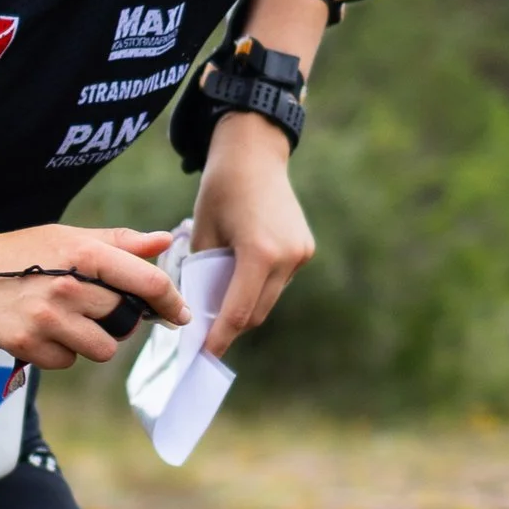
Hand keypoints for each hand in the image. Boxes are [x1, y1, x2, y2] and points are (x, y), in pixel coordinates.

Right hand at [0, 225, 186, 371]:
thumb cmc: (18, 254)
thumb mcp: (65, 236)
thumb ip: (118, 242)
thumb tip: (164, 241)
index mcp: (84, 253)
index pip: (147, 283)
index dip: (171, 301)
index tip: (178, 314)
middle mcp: (69, 286)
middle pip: (126, 320)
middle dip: (119, 320)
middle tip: (97, 309)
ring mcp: (48, 319)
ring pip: (102, 348)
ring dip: (93, 340)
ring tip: (67, 321)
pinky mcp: (29, 345)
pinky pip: (68, 361)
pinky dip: (62, 352)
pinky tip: (43, 332)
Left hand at [190, 113, 314, 355]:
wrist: (255, 153)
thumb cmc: (220, 189)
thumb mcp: (202, 233)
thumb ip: (204, 273)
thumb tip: (202, 309)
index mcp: (259, 253)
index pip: (238, 312)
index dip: (220, 337)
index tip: (204, 355)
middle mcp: (287, 257)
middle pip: (257, 311)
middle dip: (231, 326)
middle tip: (205, 335)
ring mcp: (301, 253)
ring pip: (269, 298)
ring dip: (246, 306)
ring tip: (218, 306)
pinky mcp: (305, 249)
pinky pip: (279, 281)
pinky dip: (259, 288)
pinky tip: (239, 280)